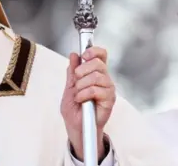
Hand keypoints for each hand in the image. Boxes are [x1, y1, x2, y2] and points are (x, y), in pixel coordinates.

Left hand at [60, 47, 115, 161]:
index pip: (101, 55)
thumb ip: (72, 71)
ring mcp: (108, 89)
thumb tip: (74, 55)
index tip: (84, 55)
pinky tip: (81, 100)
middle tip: (76, 82)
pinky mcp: (109, 100)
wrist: (76, 126)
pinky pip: (96, 90)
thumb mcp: (69, 86)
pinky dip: (84, 94)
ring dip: (81, 85)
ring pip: (96, 76)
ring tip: (78, 94)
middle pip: (98, 63)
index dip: (94, 51)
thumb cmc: (74, 108)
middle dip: (82, 70)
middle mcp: (104, 79)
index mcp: (94, 73)